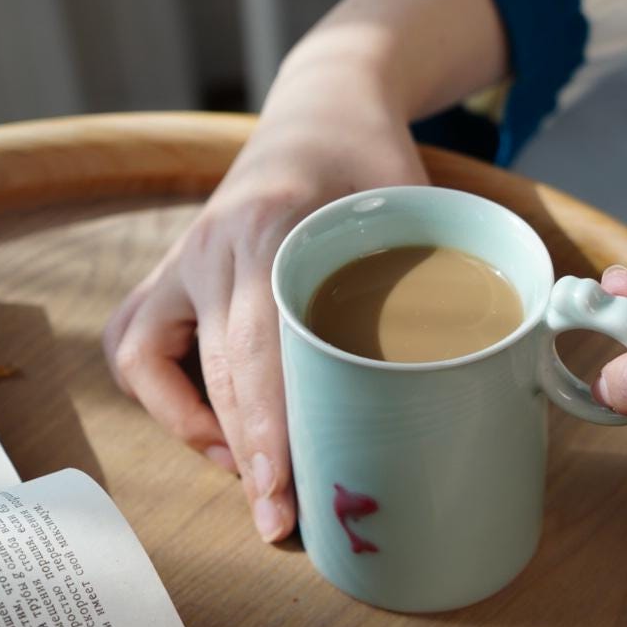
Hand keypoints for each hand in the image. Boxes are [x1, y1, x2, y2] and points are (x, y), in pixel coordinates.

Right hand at [103, 59, 426, 540]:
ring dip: (201, 433)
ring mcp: (184, 257)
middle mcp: (213, 243)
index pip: (260, 345)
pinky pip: (134, 345)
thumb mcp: (417, 203)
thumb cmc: (373, 160)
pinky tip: (213, 428)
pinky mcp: (172, 272)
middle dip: (248, 455)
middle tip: (282, 520)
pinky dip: (162, 398)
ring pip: (155, 363)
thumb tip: (493, 373)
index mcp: (273, 223)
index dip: (269, 427)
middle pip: (220, 369)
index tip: (283, 492)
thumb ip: (440, 278)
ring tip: (253, 478)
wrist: (321, 107)